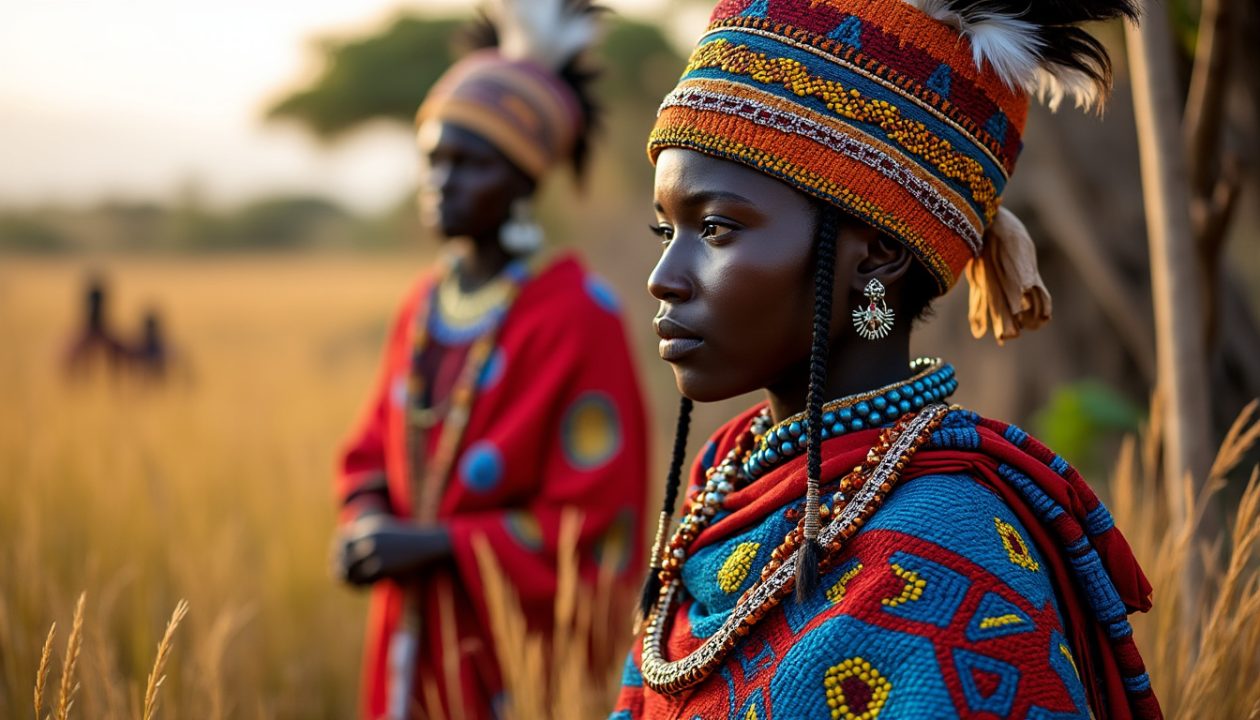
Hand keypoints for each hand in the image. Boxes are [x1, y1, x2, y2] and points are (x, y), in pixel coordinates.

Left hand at [331, 515, 451, 586]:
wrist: (430, 544)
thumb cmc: (409, 542)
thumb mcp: (388, 535)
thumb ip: (368, 541)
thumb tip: (347, 558)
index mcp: (370, 527)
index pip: (342, 539)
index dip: (338, 552)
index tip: (341, 563)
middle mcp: (370, 537)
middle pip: (343, 556)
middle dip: (341, 568)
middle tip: (346, 579)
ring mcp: (376, 551)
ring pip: (352, 570)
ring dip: (353, 579)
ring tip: (360, 584)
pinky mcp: (383, 565)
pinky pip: (365, 579)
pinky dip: (365, 584)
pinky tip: (371, 585)